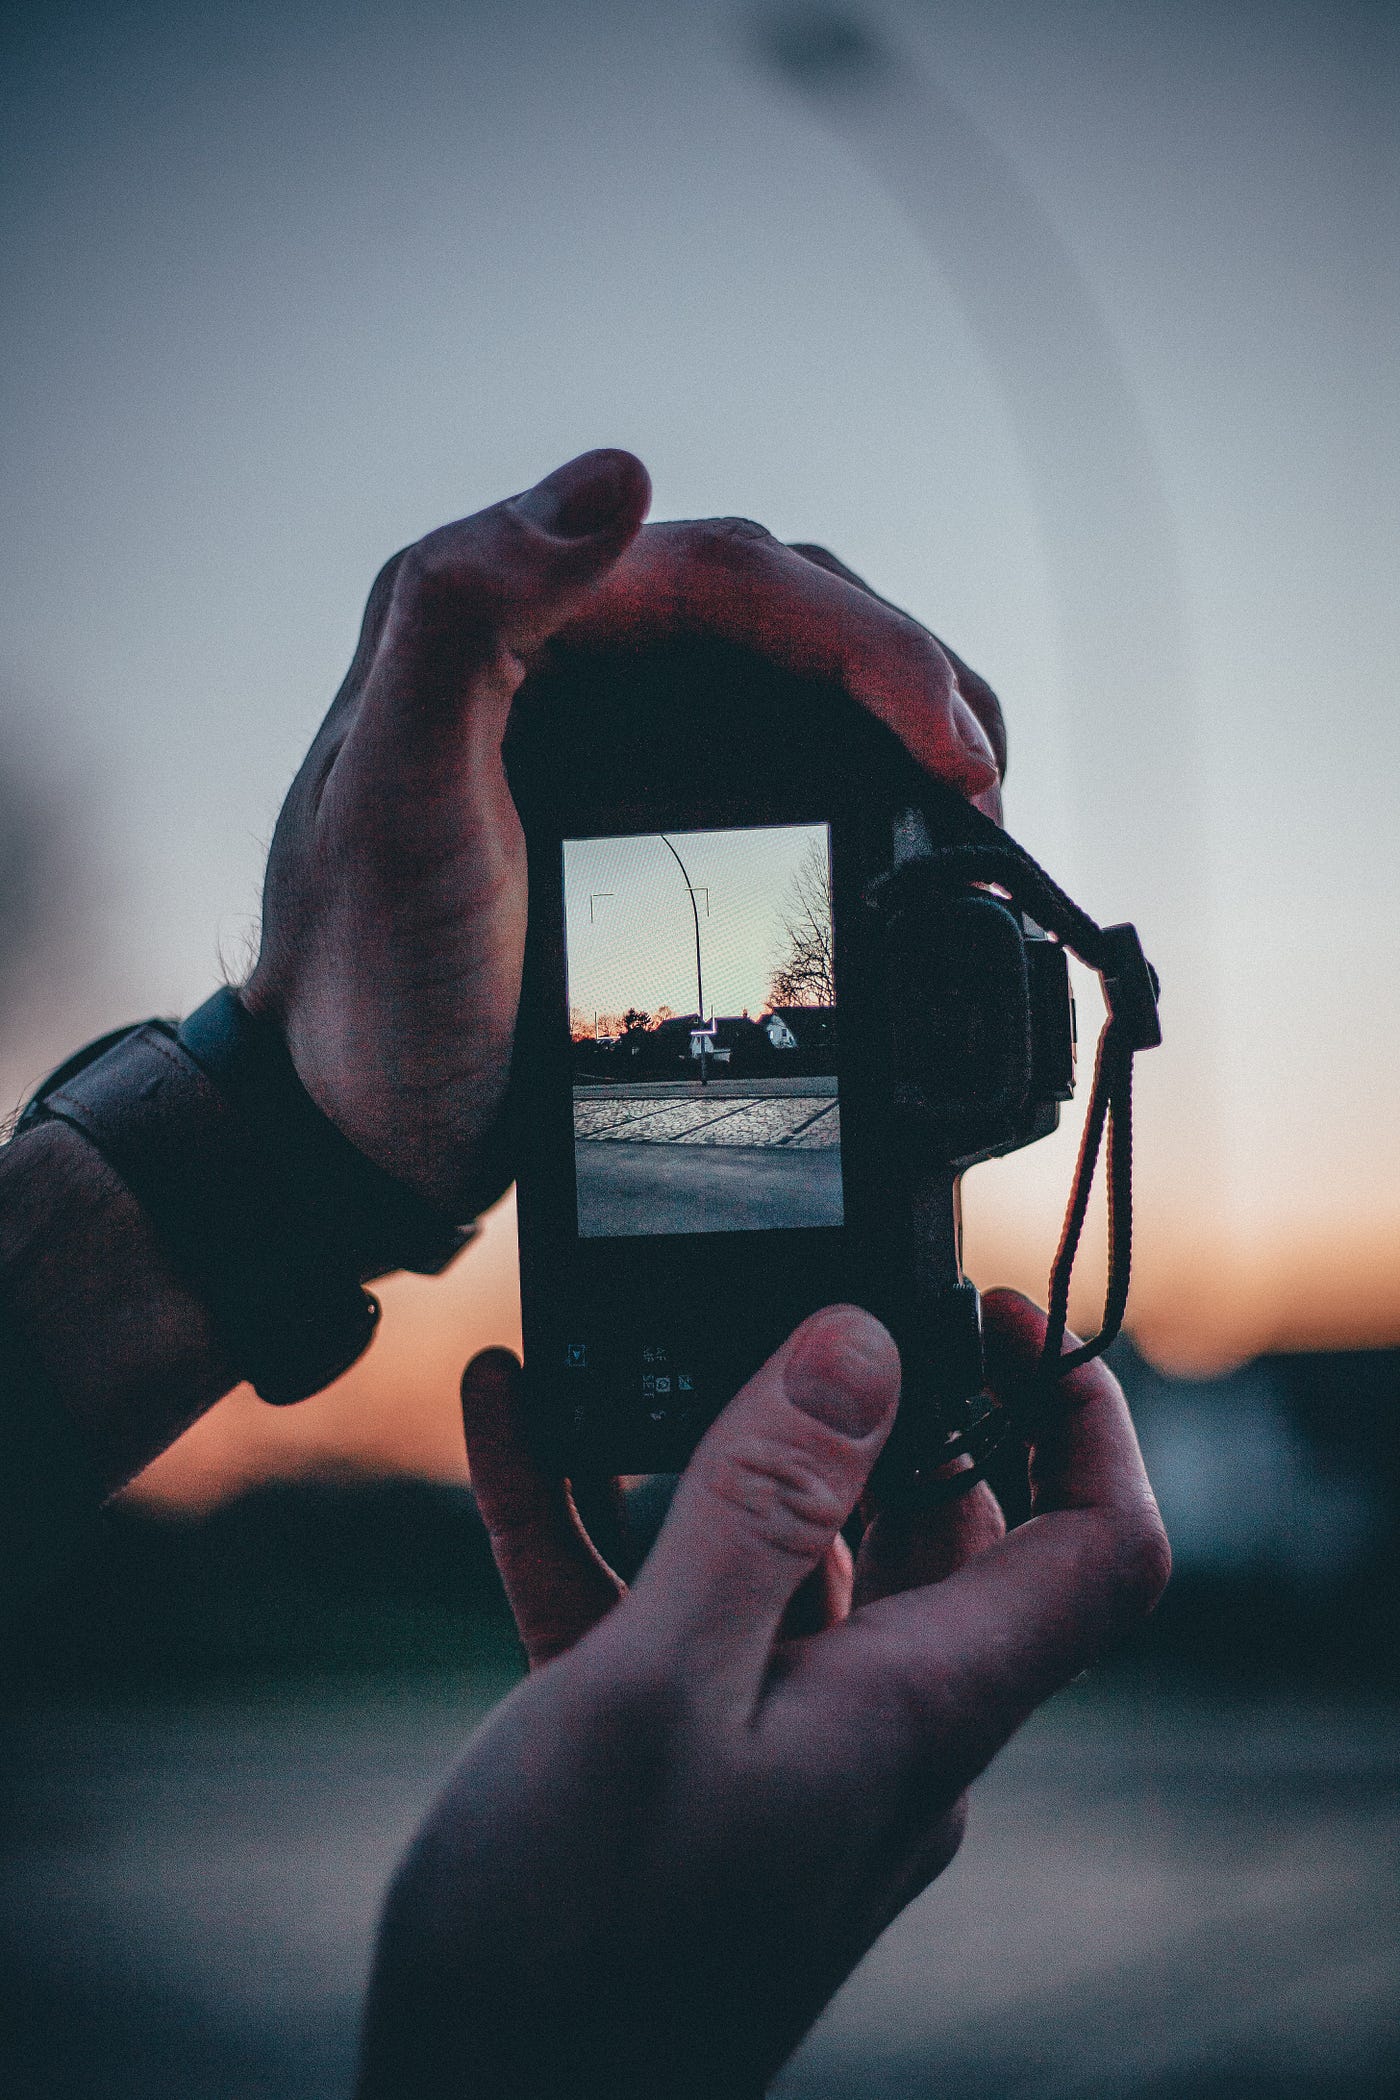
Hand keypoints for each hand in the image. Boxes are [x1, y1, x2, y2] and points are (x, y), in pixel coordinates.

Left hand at [243, 452, 1002, 1213]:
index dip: (865, 646)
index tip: (951, 748)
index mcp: (491, 606)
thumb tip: (616, 475)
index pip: (727, 575)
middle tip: (981, 779)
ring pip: (787, 662)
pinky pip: (773, 735)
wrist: (358, 1129)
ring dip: (895, 706)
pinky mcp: (633, 790)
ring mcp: (599, 716)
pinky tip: (905, 808)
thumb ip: (466, 616)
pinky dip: (856, 759)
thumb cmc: (368, 984)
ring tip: (970, 788)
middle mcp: (550, 638)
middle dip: (902, 673)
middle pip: (777, 604)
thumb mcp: (400, 802)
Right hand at [356, 1292, 1168, 2097]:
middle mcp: (875, 1729)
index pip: (1092, 1549)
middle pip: (932, 1528)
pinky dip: (602, 1521)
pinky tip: (509, 1424)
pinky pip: (669, 1612)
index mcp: (915, 1709)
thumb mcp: (656, 1690)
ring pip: (786, 1558)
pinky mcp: (686, 1770)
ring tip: (620, 1342)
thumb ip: (761, 1511)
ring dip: (706, 1447)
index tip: (993, 1311)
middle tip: (785, 1292)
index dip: (1077, 1414)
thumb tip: (862, 1345)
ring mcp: (779, 1752)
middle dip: (870, 1399)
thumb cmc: (567, 1949)